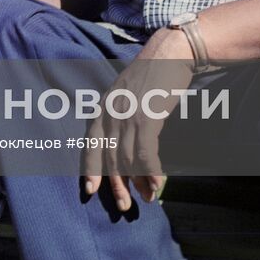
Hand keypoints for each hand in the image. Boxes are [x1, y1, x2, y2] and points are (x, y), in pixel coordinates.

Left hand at [82, 28, 193, 212]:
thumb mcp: (128, 95)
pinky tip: (158, 184)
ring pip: (127, 159)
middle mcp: (111, 112)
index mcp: (103, 106)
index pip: (91, 144)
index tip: (90, 191)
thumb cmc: (152, 75)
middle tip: (124, 207)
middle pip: (109, 157)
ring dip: (139, 182)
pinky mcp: (147, 116)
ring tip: (148, 198)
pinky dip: (151, 171)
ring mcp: (127, 114)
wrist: (170, 53)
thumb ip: (123, 118)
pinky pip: (144, 152)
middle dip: (117, 184)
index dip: (90, 169)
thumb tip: (127, 150)